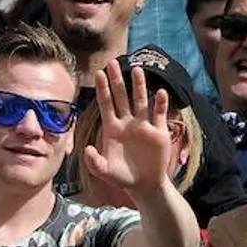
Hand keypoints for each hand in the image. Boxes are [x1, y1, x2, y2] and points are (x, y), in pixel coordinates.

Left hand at [84, 58, 172, 195]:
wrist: (143, 185)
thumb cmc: (120, 177)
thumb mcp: (103, 171)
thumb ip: (93, 161)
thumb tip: (86, 149)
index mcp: (112, 128)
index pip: (105, 104)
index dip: (102, 88)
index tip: (98, 73)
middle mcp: (127, 123)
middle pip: (121, 96)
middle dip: (116, 79)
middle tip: (112, 61)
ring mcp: (143, 125)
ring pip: (140, 101)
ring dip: (138, 85)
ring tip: (136, 69)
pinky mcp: (159, 132)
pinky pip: (160, 114)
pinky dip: (160, 104)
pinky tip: (159, 92)